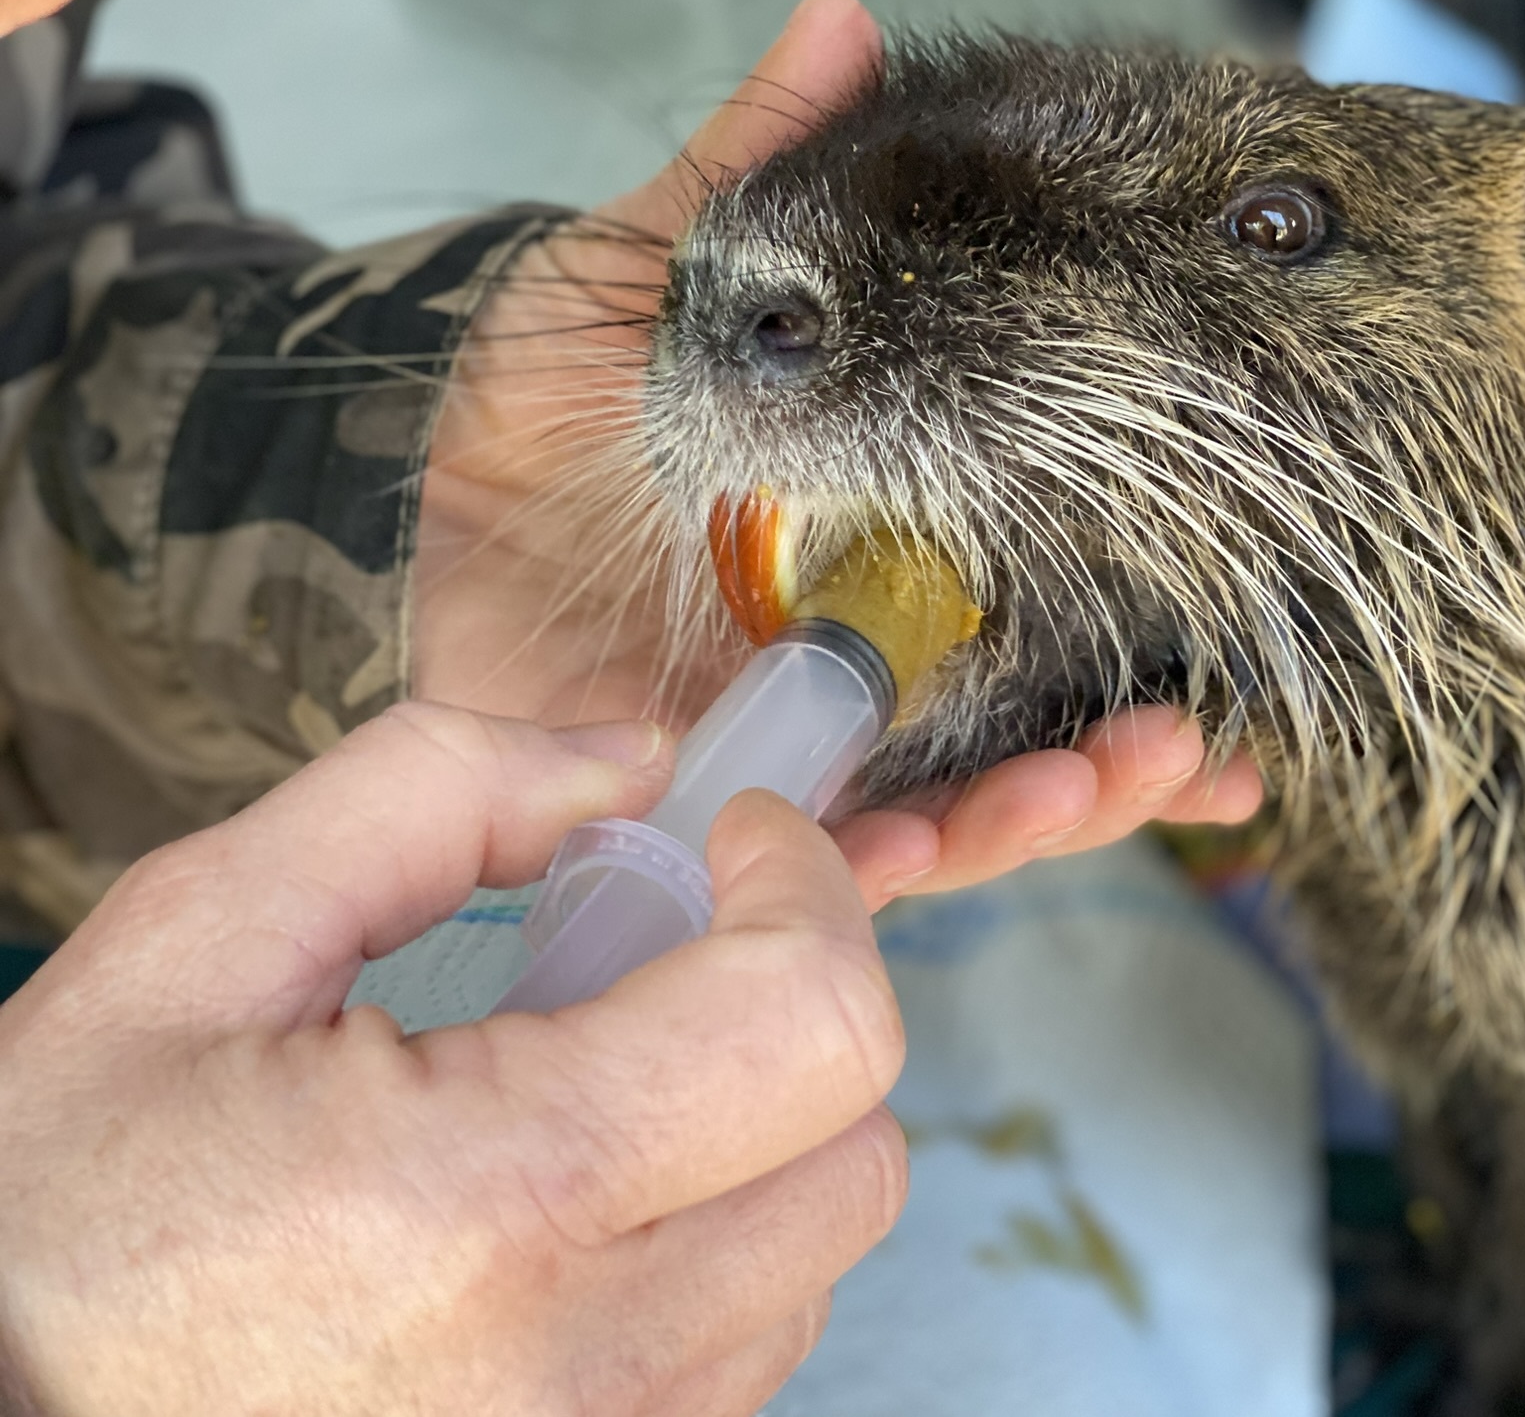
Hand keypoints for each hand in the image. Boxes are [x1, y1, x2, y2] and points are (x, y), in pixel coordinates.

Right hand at [0, 702, 905, 1416]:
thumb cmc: (62, 1207)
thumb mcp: (199, 943)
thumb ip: (426, 797)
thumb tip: (628, 758)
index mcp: (487, 1196)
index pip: (816, 1023)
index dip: (806, 892)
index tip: (740, 843)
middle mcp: (578, 1360)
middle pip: (855, 1143)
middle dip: (794, 1003)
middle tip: (675, 947)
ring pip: (817, 1249)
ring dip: (756, 1129)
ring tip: (599, 1082)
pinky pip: (748, 1346)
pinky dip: (712, 1243)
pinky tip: (580, 1197)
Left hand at [416, 0, 1262, 903]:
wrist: (390, 524)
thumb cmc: (530, 414)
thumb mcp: (643, 281)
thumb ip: (748, 178)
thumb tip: (842, 28)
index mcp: (883, 549)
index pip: (1036, 602)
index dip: (1130, 629)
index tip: (1215, 651)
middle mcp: (863, 663)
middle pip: (1018, 728)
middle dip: (1114, 756)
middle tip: (1192, 748)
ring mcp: (792, 746)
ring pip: (942, 810)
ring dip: (1037, 814)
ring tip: (1108, 789)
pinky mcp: (711, 814)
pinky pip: (811, 864)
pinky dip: (890, 869)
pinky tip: (946, 852)